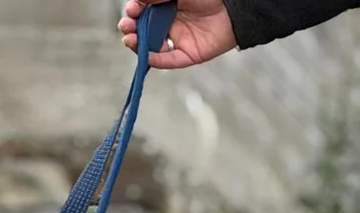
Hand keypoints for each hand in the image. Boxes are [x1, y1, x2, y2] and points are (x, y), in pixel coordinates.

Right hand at [118, 0, 236, 68]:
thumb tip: (136, 0)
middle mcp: (172, 24)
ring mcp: (179, 40)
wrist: (234, 8)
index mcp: (169, 6)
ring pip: (153, 47)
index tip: (131, 9)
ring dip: (139, 45)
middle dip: (132, 29)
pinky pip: (169, 60)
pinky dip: (156, 60)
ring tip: (129, 39)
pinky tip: (145, 55)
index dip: (135, 12)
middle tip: (125, 26)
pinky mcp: (188, 55)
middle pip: (146, 30)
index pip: (145, 12)